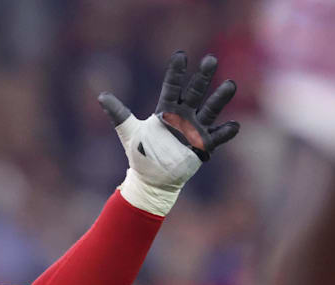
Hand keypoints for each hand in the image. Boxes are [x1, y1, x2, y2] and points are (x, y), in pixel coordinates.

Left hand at [97, 51, 238, 215]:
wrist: (151, 179)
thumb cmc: (141, 154)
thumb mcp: (128, 132)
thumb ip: (118, 113)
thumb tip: (101, 95)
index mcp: (166, 110)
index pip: (172, 87)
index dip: (176, 72)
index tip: (180, 55)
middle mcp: (184, 116)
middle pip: (195, 92)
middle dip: (202, 77)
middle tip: (211, 60)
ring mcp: (195, 129)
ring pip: (210, 110)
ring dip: (220, 98)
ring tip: (231, 84)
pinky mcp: (202, 146)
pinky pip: (217, 137)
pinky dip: (225, 132)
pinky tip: (234, 125)